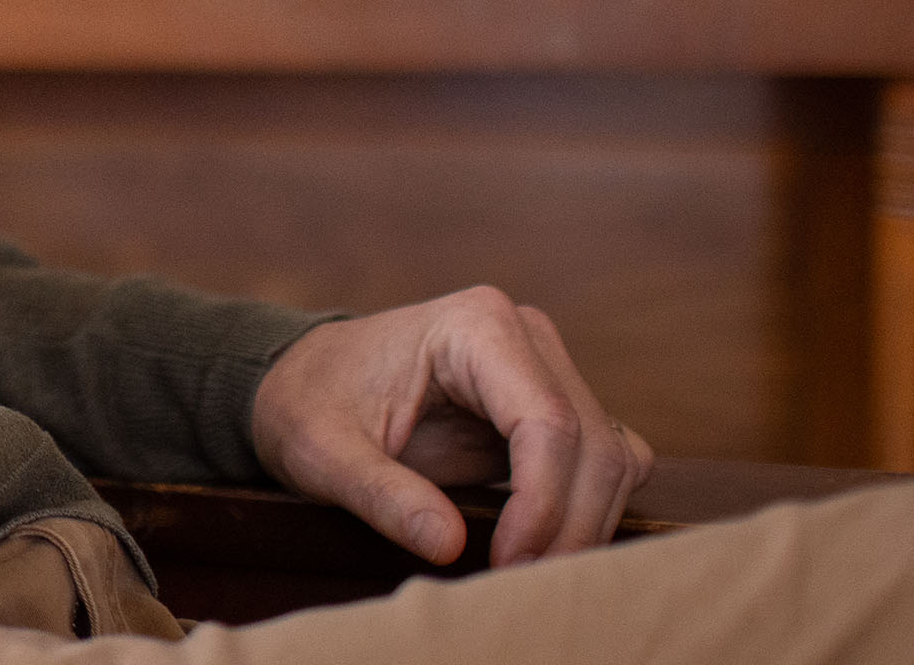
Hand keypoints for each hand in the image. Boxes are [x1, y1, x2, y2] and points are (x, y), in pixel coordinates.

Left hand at [248, 287, 652, 568]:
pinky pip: (601, 461)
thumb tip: (447, 545)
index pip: (545, 421)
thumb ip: (381, 495)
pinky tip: (544, 547)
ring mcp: (543, 366)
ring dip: (586, 523)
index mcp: (472, 326)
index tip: (510, 563)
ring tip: (530, 574)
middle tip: (525, 586)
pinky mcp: (550, 403)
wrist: (302, 378)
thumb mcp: (321, 453)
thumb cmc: (309, 404)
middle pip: (591, 443)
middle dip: (570, 524)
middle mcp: (523, 336)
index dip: (542, 502)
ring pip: (611, 455)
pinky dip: (588, 509)